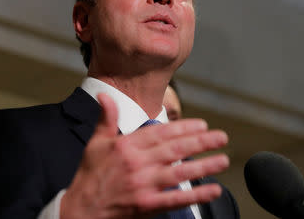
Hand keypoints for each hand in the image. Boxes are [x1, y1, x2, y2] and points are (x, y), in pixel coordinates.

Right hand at [60, 93, 228, 218]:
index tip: (202, 125)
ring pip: (180, 172)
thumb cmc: (90, 175)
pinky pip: (176, 199)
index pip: (161, 132)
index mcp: (127, 146)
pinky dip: (196, 195)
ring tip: (223, 160)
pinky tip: (213, 190)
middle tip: (221, 137)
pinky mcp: (147, 205)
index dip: (184, 127)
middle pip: (175, 149)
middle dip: (201, 142)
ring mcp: (143, 184)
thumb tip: (105, 95)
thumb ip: (106, 118)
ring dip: (204, 165)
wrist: (80, 209)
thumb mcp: (95, 143)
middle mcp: (137, 163)